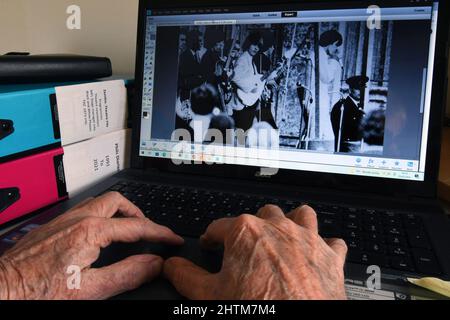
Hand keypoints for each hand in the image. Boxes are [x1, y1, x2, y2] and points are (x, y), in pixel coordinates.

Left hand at [0, 192, 183, 299]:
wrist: (2, 289)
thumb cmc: (38, 293)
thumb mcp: (90, 290)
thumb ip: (127, 274)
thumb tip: (154, 264)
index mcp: (91, 231)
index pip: (136, 226)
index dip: (159, 233)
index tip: (172, 239)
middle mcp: (78, 219)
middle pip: (118, 201)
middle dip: (138, 213)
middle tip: (148, 230)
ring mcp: (64, 219)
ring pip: (100, 202)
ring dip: (119, 212)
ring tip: (127, 229)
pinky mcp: (54, 225)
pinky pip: (84, 209)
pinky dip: (101, 216)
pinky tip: (99, 234)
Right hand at [164, 205, 346, 299]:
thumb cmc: (260, 307)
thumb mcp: (210, 296)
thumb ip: (186, 276)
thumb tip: (173, 266)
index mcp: (246, 232)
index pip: (220, 226)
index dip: (212, 236)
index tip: (211, 243)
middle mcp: (278, 228)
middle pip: (261, 215)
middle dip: (252, 227)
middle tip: (246, 245)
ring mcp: (307, 239)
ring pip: (301, 216)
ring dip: (292, 223)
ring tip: (284, 236)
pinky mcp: (331, 256)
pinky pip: (332, 241)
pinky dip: (325, 246)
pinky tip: (318, 254)